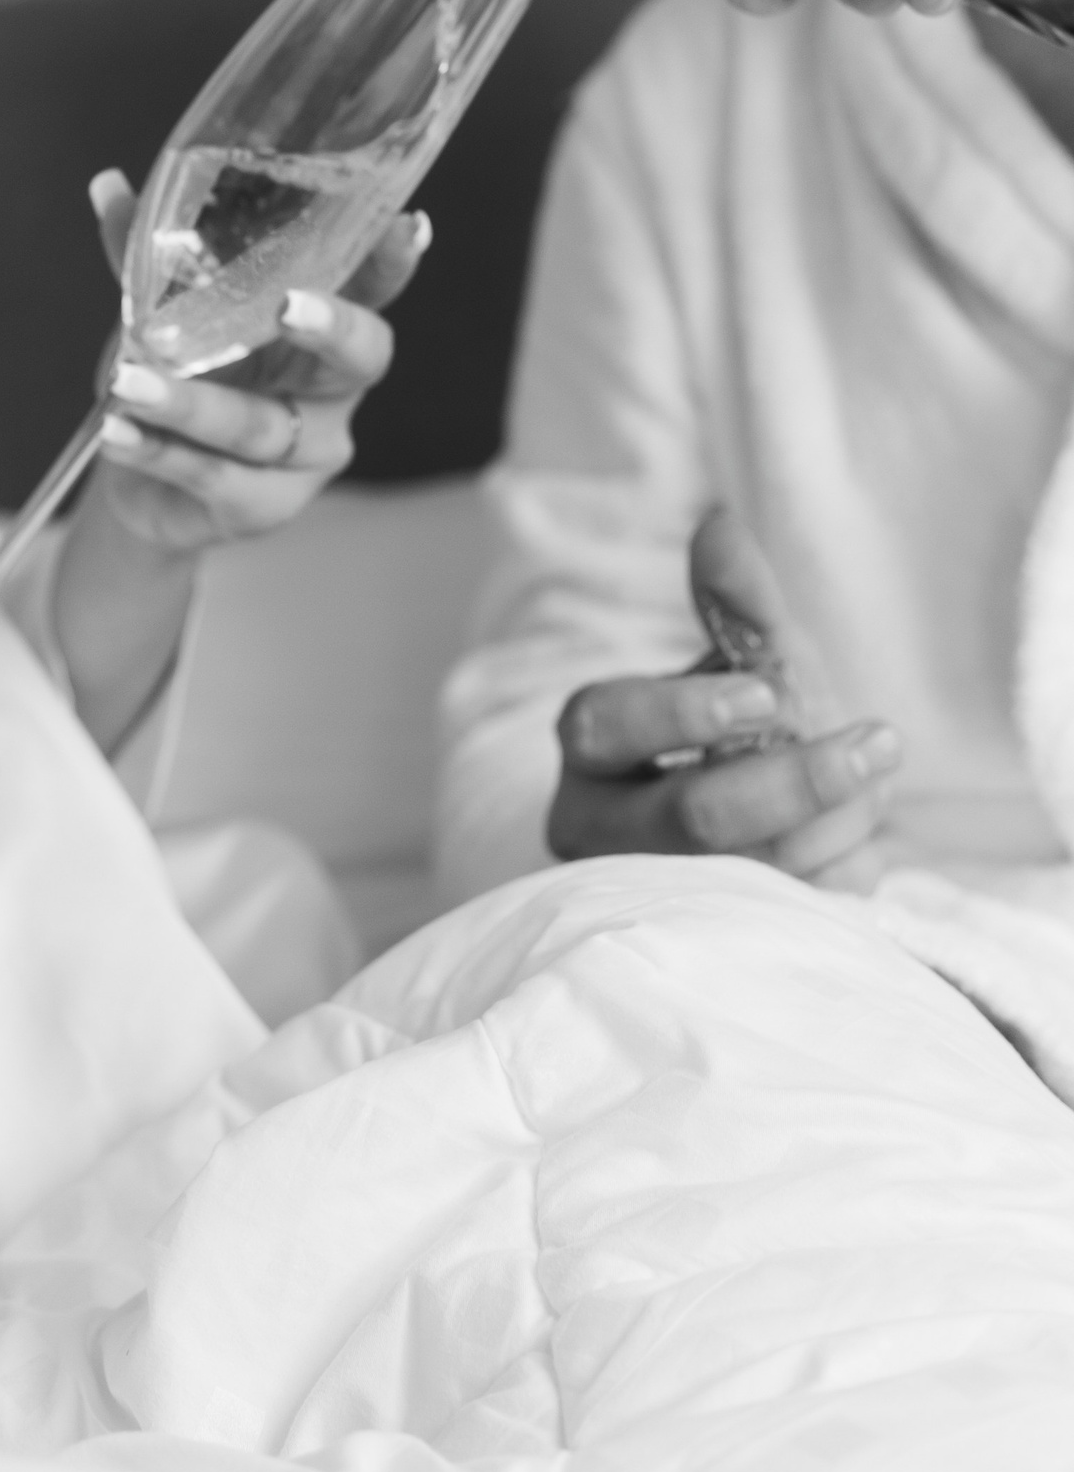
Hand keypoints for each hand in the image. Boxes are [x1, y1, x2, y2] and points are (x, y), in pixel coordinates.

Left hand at [86, 168, 429, 554]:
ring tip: (127, 381)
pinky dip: (157, 450)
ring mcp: (306, 455)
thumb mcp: (163, 315)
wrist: (139, 484)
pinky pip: (211, 475)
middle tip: (288, 304)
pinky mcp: (262, 506)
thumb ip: (147, 259)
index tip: (406, 223)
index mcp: (319, 329)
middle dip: (330, 328)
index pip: (371, 289)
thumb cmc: (177, 378)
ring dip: (188, 401)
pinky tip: (118, 430)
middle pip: (360, 359)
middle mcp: (331, 391)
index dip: (392, 260)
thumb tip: (108, 185)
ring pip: (258, 426)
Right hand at [545, 508, 900, 888]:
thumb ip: (735, 601)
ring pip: (754, 872)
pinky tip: (860, 840)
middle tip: (877, 744)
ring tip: (874, 770)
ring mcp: (655, 901)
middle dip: (796, 781)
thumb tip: (719, 523)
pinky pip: (797, 922)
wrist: (774, 818)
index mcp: (593, 747)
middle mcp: (604, 831)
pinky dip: (845, 872)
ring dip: (838, 818)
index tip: (767, 694)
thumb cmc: (747, 724)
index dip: (685, 712)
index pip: (607, 724)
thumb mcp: (747, 658)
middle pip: (691, 819)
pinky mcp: (713, 949)